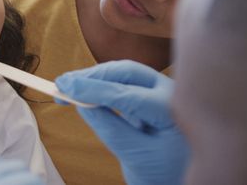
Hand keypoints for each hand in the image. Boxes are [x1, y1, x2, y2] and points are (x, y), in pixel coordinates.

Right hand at [55, 60, 188, 184]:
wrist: (182, 175)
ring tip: (67, 86)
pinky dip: (102, 84)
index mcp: (173, 111)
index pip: (128, 94)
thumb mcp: (136, 155)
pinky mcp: (151, 92)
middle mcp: (171, 92)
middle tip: (63, 83)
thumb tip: (82, 103)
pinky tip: (83, 90)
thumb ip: (110, 129)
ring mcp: (162, 89)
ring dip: (94, 78)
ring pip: (124, 72)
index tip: (66, 88)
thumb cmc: (165, 169)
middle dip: (92, 76)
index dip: (93, 89)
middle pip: (126, 72)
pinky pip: (124, 81)